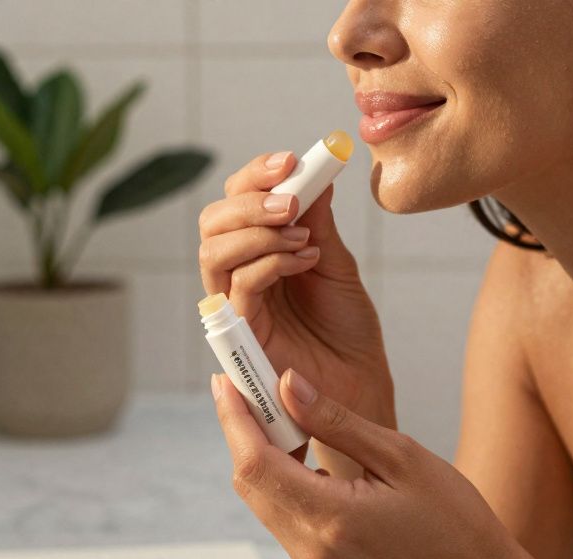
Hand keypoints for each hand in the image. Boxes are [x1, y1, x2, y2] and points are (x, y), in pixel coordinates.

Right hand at [198, 151, 392, 422]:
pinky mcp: (242, 334)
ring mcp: (236, 305)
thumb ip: (317, 222)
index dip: (255, 176)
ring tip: (302, 236)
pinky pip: (238, 286)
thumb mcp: (335, 263)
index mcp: (257, 253)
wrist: (360, 384)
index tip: (290, 160)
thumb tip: (312, 173)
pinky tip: (305, 259)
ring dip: (256, 231)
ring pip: (213, 252)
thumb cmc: (347, 331)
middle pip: (212, 222)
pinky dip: (270, 262)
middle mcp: (238, 276)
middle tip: (290, 200)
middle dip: (248, 200)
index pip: (235, 202)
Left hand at [210, 368, 515, 558]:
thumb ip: (336, 422)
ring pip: (261, 499)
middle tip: (250, 385)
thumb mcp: (401, 456)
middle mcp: (311, 550)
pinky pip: (282, 516)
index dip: (235, 418)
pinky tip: (302, 450)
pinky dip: (281, 479)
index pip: (256, 463)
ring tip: (279, 410)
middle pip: (249, 482)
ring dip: (262, 454)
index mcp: (332, 520)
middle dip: (243, 431)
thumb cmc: (454, 517)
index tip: (226, 380)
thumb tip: (287, 383)